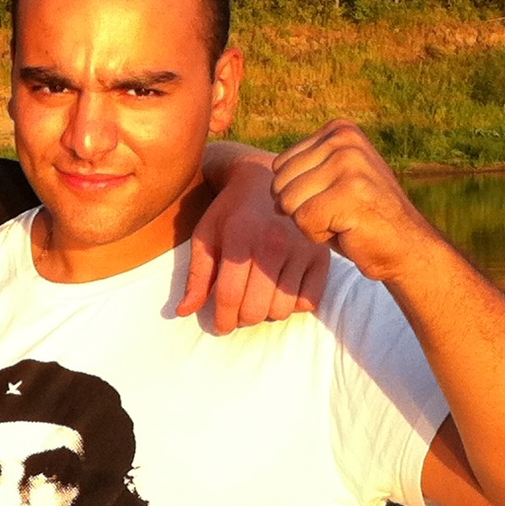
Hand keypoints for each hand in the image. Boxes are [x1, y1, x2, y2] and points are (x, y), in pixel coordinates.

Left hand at [178, 153, 330, 332]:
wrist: (267, 179)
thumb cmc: (230, 211)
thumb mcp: (205, 235)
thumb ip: (196, 276)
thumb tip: (183, 312)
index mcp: (240, 237)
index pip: (229, 297)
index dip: (221, 320)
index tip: (219, 327)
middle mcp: (273, 243)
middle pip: (256, 309)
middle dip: (241, 319)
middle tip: (236, 312)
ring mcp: (301, 249)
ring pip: (281, 310)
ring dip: (266, 313)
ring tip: (257, 298)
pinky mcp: (321, 255)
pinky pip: (308, 302)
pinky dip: (293, 305)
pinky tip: (280, 290)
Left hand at [269, 121, 447, 283]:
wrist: (405, 246)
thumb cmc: (360, 218)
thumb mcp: (330, 181)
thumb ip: (301, 172)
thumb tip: (271, 189)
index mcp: (339, 130)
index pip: (280, 165)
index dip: (299, 194)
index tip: (334, 199)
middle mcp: (344, 140)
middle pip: (280, 183)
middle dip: (301, 209)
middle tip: (338, 213)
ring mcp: (349, 164)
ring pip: (289, 202)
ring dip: (310, 223)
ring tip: (342, 220)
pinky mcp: (350, 192)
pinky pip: (304, 221)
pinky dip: (319, 235)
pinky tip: (348, 230)